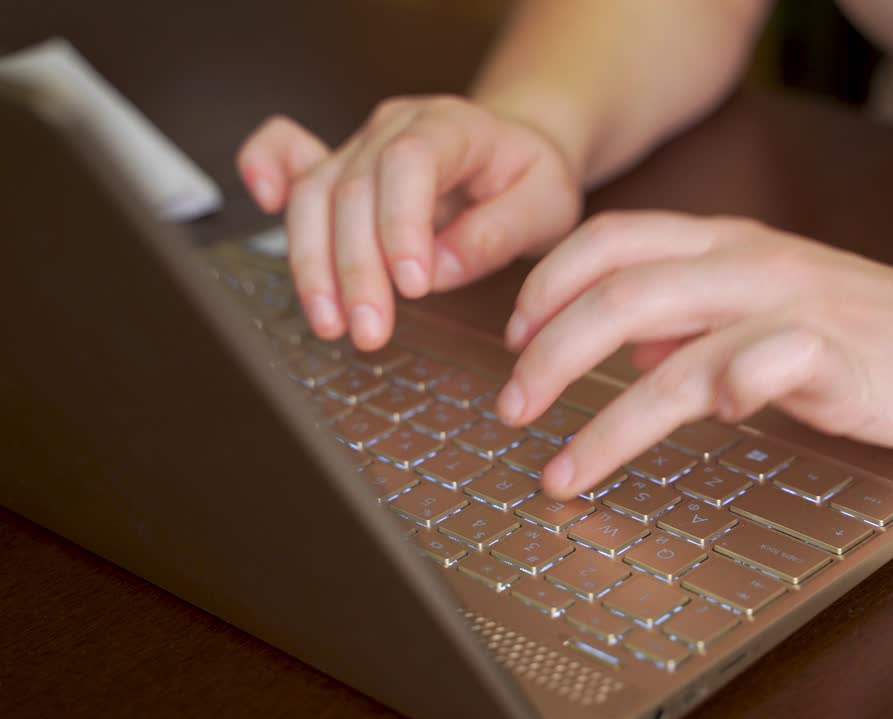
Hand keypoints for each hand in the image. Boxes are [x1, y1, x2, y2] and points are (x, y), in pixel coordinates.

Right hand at [236, 96, 581, 349]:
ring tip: (330, 323)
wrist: (515, 151)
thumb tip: (438, 271)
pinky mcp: (338, 166)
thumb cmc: (530, 180)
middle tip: (369, 332)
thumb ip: (499, 234)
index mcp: (453, 126)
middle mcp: (395, 127)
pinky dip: (264, 169)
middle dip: (356, 270)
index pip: (411, 164)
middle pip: (354, 189)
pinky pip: (288, 156)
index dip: (401, 225)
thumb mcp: (546, 207)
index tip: (413, 286)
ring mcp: (360, 145)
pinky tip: (261, 200)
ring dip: (313, 264)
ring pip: (314, 194)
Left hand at [494, 211, 892, 499]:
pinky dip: (729, 389)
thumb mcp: (767, 305)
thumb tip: (623, 343)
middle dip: (550, 356)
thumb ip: (694, 315)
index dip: (548, 285)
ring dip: (606, 416)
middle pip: (620, 293)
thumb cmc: (871, 332)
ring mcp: (794, 307)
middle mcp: (752, 264)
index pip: (611, 240)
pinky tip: (712, 422)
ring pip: (675, 347)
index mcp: (728, 245)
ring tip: (565, 467)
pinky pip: (768, 362)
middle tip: (513, 410)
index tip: (513, 338)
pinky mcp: (838, 356)